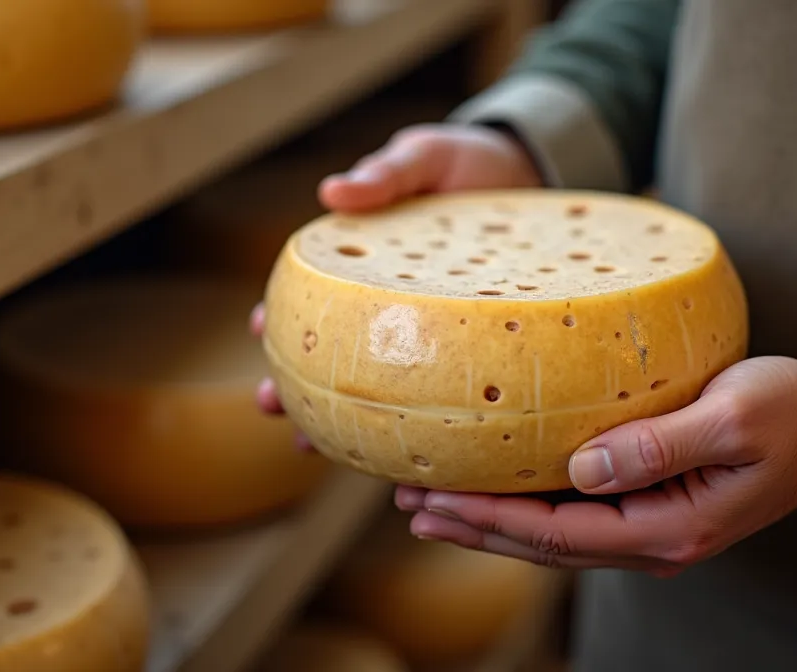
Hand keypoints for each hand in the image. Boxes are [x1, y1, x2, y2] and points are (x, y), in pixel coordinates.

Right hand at [254, 123, 543, 446]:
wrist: (536, 178)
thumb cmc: (466, 166)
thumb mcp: (425, 157)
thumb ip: (385, 172)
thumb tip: (331, 191)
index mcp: (367, 268)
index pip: (312, 298)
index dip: (281, 316)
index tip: (260, 329)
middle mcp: (389, 314)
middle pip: (332, 358)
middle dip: (295, 386)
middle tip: (270, 406)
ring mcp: (428, 342)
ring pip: (379, 394)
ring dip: (347, 426)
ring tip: (320, 451)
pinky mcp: (472, 360)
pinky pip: (446, 403)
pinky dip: (425, 437)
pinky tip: (411, 467)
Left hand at [396, 357, 796, 573]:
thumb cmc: (791, 414)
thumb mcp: (734, 419)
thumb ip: (659, 446)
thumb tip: (583, 467)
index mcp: (669, 529)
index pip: (557, 532)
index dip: (489, 517)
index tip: (431, 494)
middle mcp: (654, 542)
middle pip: (542, 544)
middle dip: (471, 524)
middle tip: (406, 498)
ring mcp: (651, 530)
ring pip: (551, 535)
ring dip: (488, 521)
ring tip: (425, 502)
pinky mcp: (650, 508)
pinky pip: (572, 517)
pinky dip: (522, 507)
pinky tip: (491, 492)